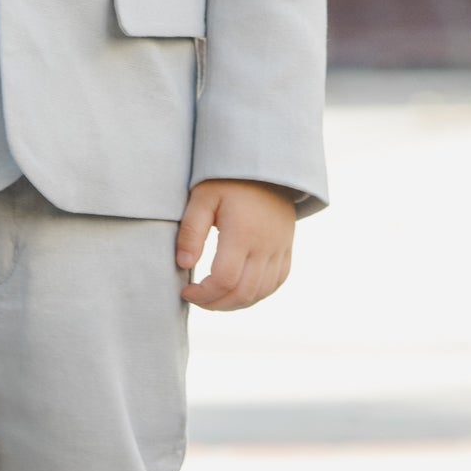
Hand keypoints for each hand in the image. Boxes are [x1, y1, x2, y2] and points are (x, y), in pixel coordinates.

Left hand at [175, 178, 295, 310]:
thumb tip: (184, 264)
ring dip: (234, 303)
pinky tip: (237, 292)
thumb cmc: (229, 181)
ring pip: (261, 292)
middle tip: (196, 298)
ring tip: (213, 298)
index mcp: (243, 232)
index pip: (224, 279)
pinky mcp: (286, 249)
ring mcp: (280, 249)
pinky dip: (256, 294)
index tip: (186, 291)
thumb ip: (191, 231)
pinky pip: (276, 282)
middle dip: (215, 304)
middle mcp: (266, 245)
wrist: (267, 167)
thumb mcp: (203, 198)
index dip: (203, 293)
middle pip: (243, 292)